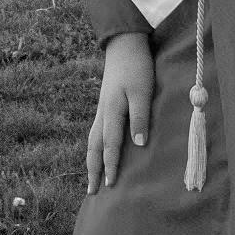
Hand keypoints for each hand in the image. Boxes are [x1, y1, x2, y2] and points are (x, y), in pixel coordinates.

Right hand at [86, 32, 153, 192]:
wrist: (124, 43)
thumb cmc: (136, 66)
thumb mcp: (142, 91)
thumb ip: (140, 117)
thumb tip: (138, 144)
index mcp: (112, 111)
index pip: (110, 145)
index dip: (110, 166)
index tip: (109, 186)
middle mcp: (103, 112)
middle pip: (94, 146)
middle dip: (93, 169)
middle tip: (91, 191)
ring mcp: (102, 107)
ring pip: (92, 139)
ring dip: (92, 159)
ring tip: (91, 176)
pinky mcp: (106, 102)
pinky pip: (96, 130)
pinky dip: (95, 145)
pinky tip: (99, 148)